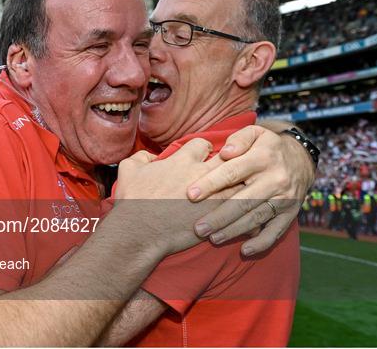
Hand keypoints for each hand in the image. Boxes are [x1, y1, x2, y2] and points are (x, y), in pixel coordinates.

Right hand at [114, 139, 237, 254]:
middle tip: (227, 169)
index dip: (204, 148)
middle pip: (227, 159)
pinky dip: (245, 207)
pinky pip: (240, 207)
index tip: (203, 155)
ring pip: (238, 182)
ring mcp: (212, 195)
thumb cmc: (132, 201)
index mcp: (181, 161)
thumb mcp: (128, 170)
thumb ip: (141, 157)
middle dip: (228, 162)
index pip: (203, 144)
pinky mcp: (217, 215)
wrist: (138, 232)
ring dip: (240, 184)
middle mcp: (201, 174)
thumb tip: (151, 156)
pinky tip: (247, 211)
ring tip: (243, 187)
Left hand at [185, 125, 313, 255]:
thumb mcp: (255, 133)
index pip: (232, 172)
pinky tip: (244, 250)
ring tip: (212, 239)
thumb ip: (238, 139)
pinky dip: (262, 242)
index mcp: (263, 158)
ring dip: (234, 230)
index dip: (210, 183)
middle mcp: (275, 179)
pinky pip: (277, 230)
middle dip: (219, 216)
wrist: (301, 159)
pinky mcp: (291, 213)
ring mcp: (284, 198)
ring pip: (256, 217)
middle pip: (244, 200)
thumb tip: (225, 152)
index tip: (190, 194)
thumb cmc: (266, 146)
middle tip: (198, 228)